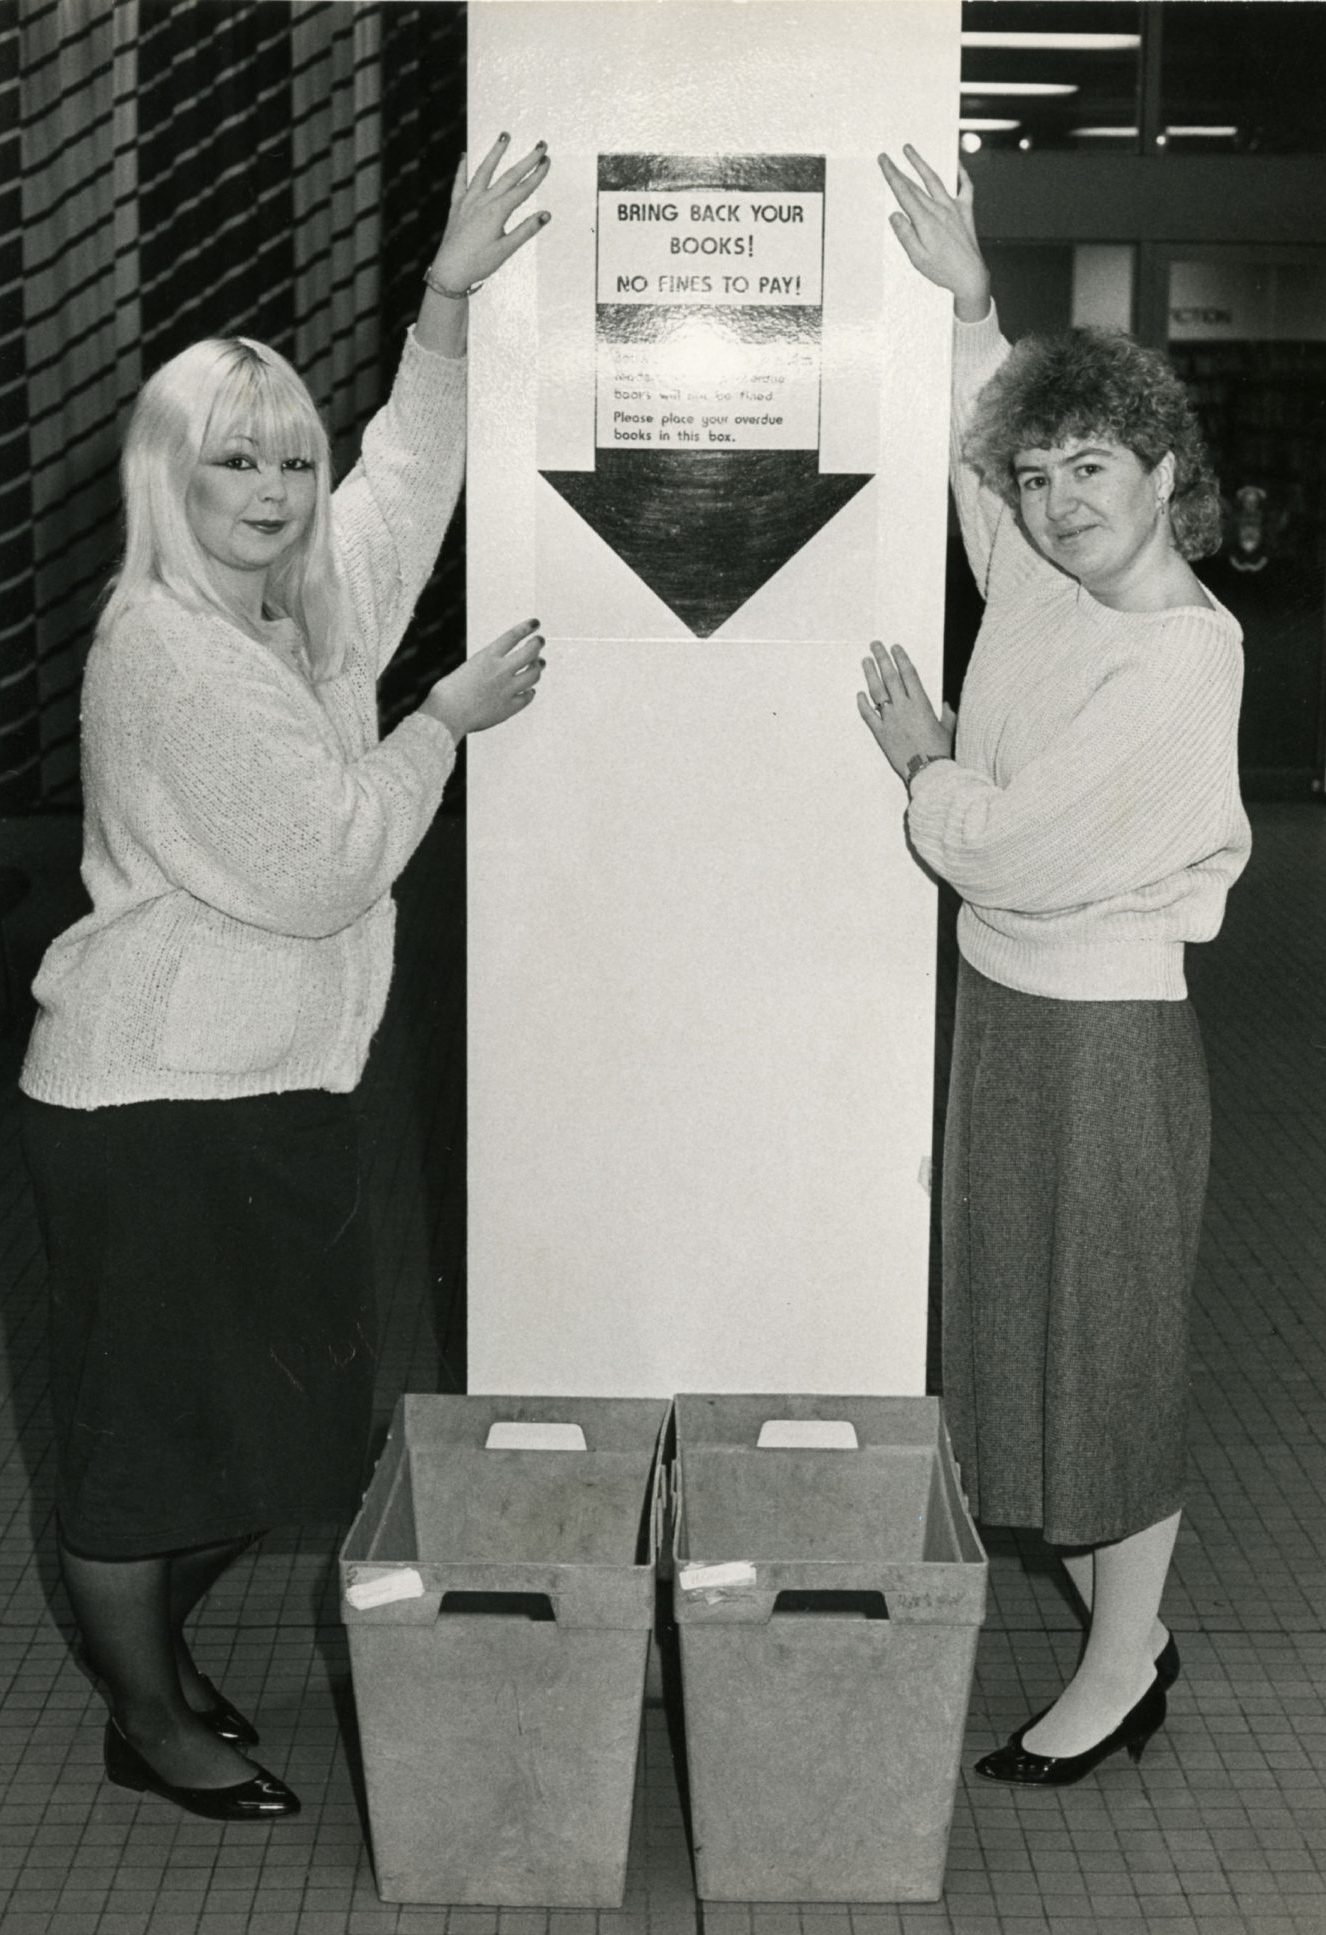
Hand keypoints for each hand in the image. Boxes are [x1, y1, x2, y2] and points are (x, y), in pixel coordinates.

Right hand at [421, 620, 544, 739]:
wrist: (447, 715)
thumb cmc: (449, 693)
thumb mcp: (468, 668)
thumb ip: (487, 666)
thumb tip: (502, 667)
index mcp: (487, 657)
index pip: (513, 636)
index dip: (527, 627)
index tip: (535, 624)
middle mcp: (501, 670)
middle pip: (530, 652)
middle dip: (537, 644)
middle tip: (539, 642)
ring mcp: (508, 689)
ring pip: (534, 675)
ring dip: (538, 667)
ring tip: (539, 664)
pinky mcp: (510, 707)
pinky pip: (527, 697)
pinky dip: (530, 692)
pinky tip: (530, 690)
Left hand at [430, 133, 550, 294]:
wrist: (450, 271)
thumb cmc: (478, 264)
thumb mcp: (506, 250)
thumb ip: (526, 230)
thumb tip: (545, 215)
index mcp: (497, 212)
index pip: (522, 189)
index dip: (537, 175)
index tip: (547, 161)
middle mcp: (482, 201)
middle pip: (509, 176)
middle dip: (526, 159)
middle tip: (541, 145)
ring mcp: (468, 201)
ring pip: (484, 170)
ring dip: (495, 152)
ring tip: (505, 135)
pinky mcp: (456, 206)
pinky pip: (460, 182)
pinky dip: (462, 167)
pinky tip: (465, 155)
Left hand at [856, 642, 953, 785]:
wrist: (928, 772)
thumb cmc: (940, 752)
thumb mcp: (948, 729)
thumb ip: (947, 714)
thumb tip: (947, 705)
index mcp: (921, 703)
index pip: (908, 674)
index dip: (901, 658)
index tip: (895, 647)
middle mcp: (904, 708)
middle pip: (890, 677)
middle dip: (882, 658)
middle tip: (875, 645)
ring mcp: (890, 720)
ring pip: (877, 692)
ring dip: (870, 674)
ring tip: (865, 661)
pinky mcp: (881, 734)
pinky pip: (868, 715)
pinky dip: (862, 704)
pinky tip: (859, 694)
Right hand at [877, 146, 990, 320]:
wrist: (970, 276)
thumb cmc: (943, 270)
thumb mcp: (917, 258)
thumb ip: (905, 235)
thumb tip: (895, 214)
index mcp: (925, 221)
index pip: (904, 193)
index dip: (892, 175)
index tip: (884, 161)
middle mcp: (939, 210)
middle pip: (915, 185)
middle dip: (899, 169)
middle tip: (888, 156)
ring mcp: (954, 208)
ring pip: (935, 180)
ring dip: (921, 164)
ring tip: (910, 150)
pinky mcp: (965, 211)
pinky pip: (965, 187)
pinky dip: (961, 173)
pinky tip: (957, 163)